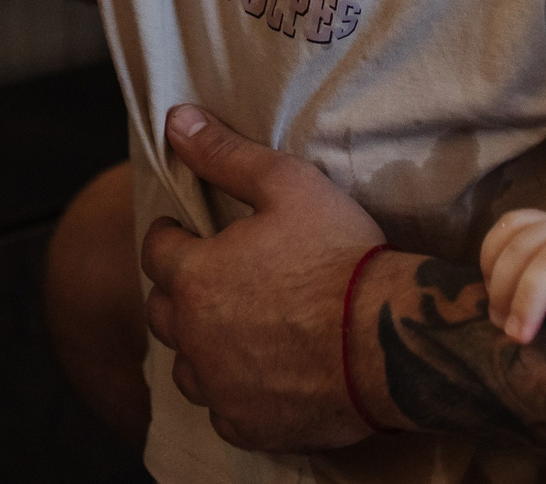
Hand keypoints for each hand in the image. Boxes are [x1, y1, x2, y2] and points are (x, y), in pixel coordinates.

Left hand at [138, 104, 384, 450]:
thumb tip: (175, 121)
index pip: (156, 251)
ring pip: (185, 366)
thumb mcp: (286, 185)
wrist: (390, 338)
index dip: (170, 236)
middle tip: (210, 278)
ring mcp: (219, 387)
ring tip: (228, 329)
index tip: (185, 233)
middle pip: (162, 312)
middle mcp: (194, 337)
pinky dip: (229, 392)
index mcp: (195, 277)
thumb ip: (224, 154)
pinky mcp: (248, 425)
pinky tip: (254, 375)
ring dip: (198, 345)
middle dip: (178, 290)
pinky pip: (220, 410)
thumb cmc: (339, 256)